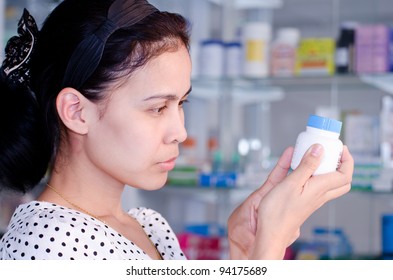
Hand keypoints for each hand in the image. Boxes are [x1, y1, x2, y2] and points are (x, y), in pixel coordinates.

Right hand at [227, 144, 353, 259]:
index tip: (340, 147)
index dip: (347, 159)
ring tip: (315, 156)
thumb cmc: (278, 211)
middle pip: (341, 181)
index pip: (345, 174)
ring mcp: (312, 199)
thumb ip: (306, 166)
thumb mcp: (291, 183)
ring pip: (330, 184)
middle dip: (342, 164)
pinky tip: (300, 168)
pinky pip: (316, 186)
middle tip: (332, 152)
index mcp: (319, 189)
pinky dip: (314, 174)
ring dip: (328, 169)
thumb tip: (319, 149)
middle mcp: (320, 195)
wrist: (271, 232)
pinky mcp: (304, 202)